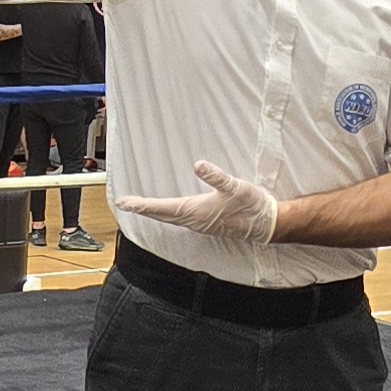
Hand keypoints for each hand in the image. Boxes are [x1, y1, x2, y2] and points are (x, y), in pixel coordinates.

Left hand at [115, 160, 278, 245]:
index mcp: (195, 212)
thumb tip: (198, 165)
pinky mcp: (205, 225)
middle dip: (141, 209)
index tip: (124, 203)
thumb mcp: (235, 186)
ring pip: (168, 219)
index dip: (142, 205)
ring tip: (138, 207)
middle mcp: (194, 221)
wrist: (267, 224)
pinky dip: (166, 215)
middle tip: (123, 204)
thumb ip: (216, 176)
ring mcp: (199, 225)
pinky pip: (178, 220)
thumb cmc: (251, 205)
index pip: (162, 208)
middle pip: (161, 215)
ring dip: (152, 213)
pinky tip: (166, 212)